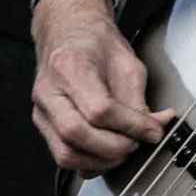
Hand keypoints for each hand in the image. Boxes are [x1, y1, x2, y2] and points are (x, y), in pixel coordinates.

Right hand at [31, 0, 175, 173]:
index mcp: (70, 68)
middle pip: (76, 135)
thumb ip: (138, 99)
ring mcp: (42, 111)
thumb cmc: (95, 43)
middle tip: (137, 143)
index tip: (152, 131)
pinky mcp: (43, 125)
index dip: (130, 126)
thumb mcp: (127, 63)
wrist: (69, 34)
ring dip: (101, 161)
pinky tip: (107, 154)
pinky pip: (62, 155)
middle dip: (114, 148)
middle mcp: (49, 92)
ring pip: (65, 154)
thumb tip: (154, 128)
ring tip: (124, 149)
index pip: (99, 110)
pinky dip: (88, 162)